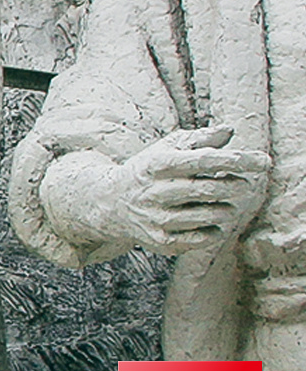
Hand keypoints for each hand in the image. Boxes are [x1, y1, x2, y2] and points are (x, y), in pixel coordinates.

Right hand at [107, 127, 268, 254]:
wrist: (110, 201)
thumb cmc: (148, 169)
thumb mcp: (167, 149)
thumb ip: (200, 139)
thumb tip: (230, 130)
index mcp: (158, 163)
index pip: (203, 160)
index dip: (234, 160)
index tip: (260, 161)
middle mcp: (156, 190)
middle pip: (207, 189)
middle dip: (233, 187)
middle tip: (246, 185)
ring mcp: (157, 217)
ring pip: (205, 215)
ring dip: (226, 209)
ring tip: (231, 204)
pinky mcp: (160, 240)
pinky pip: (198, 238)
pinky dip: (214, 231)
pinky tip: (218, 224)